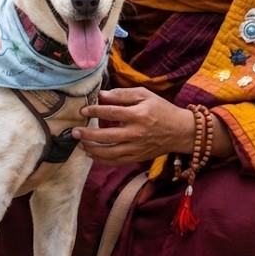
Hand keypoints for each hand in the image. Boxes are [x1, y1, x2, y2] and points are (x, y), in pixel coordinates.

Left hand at [71, 88, 195, 164]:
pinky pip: (116, 161)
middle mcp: (136, 133)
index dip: (95, 111)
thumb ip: (123, 94)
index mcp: (138, 114)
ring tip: (80, 144)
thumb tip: (102, 95)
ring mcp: (136, 147)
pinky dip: (102, 160)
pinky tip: (91, 154)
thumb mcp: (145, 95)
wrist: (180, 131)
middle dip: (88, 134)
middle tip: (74, 132)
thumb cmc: (161, 109)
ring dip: (92, 149)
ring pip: (109, 152)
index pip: (111, 113)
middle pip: (107, 136)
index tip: (84, 111)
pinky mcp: (137, 157)